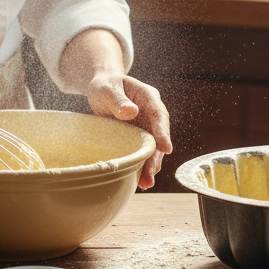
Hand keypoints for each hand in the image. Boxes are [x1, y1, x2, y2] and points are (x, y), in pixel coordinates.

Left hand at [85, 73, 171, 189]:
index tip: (166, 149)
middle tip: (151, 175)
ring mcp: (145, 127)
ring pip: (151, 148)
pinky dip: (140, 165)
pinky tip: (137, 179)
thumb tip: (132, 112)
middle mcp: (151, 114)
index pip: (159, 115)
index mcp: (148, 97)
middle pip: (157, 137)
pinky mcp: (137, 137)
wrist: (102, 89)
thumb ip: (118, 100)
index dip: (163, 132)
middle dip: (156, 157)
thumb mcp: (107, 88)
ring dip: (149, 165)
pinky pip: (141, 152)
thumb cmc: (105, 85)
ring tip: (145, 183)